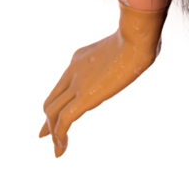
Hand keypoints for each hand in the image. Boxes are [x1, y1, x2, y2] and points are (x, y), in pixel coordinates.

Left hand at [38, 3, 167, 156]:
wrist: (137, 38)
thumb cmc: (140, 38)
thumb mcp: (126, 45)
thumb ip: (126, 52)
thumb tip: (143, 52)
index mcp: (81, 58)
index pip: (63, 84)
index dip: (58, 100)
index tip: (57, 112)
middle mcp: (73, 70)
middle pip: (52, 99)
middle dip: (47, 120)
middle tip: (44, 135)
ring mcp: (77, 83)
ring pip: (52, 113)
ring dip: (53, 133)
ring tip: (57, 150)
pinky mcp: (84, 97)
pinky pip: (63, 121)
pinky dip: (59, 138)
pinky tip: (61, 151)